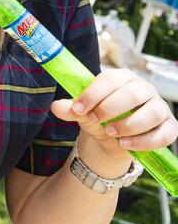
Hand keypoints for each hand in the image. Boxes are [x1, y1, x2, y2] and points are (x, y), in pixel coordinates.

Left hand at [51, 69, 177, 159]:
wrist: (112, 140)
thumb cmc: (99, 119)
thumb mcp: (83, 113)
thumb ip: (71, 109)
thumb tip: (56, 106)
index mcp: (123, 78)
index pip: (111, 78)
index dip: (93, 93)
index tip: (78, 109)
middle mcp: (145, 89)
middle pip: (134, 93)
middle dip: (111, 108)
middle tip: (95, 120)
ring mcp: (160, 108)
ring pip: (153, 112)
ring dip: (129, 125)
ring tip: (110, 133)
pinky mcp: (169, 127)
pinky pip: (165, 134)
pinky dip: (144, 141)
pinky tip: (125, 144)